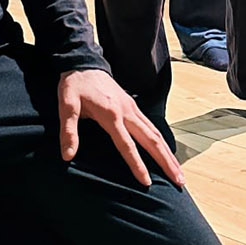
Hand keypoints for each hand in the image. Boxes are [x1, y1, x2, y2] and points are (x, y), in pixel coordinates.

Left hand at [58, 68, 183, 188]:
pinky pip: (152, 127)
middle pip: (152, 140)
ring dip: (169, 154)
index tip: (146, 182)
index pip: (127, 145)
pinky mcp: (133, 107)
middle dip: (166, 162)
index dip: (137, 164)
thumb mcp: (66, 105)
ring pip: (156, 134)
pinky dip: (162, 143)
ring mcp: (132, 108)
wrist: (84, 62)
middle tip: (179, 181)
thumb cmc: (75, 85)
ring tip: (178, 173)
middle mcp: (127, 112)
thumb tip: (67, 155)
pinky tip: (167, 153)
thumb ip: (68, 131)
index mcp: (111, 114)